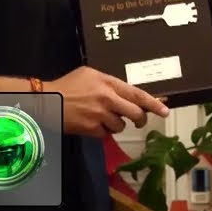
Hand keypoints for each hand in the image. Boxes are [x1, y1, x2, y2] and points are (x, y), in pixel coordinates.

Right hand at [45, 66, 169, 136]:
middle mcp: (107, 99)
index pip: (137, 94)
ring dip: (116, 124)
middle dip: (140, 119)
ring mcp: (100, 115)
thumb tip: (128, 95)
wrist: (47, 100)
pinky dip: (102, 131)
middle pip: (135, 113)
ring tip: (103, 117)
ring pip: (120, 126)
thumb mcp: (91, 75)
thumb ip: (110, 84)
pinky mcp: (91, 129)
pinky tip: (93, 123)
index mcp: (109, 83)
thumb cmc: (68, 85)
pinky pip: (106, 134)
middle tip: (139, 121)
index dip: (153, 104)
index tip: (165, 111)